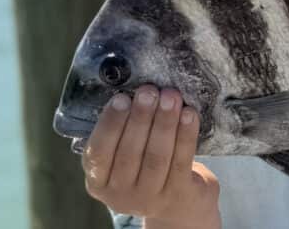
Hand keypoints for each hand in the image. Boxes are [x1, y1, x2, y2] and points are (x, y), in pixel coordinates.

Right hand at [81, 86, 220, 228]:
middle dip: (140, 117)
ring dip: (164, 122)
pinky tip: (189, 114)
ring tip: (170, 96)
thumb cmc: (144, 164)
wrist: (176, 201)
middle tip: (149, 90)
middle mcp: (120, 195)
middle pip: (130, 153)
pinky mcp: (176, 195)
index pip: (99, 152)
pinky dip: (186, 135)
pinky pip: (181, 161)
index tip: (121, 97)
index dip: (110, 124)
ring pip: (156, 156)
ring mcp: (149, 198)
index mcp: (98, 181)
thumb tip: (133, 87)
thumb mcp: (122, 154)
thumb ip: (121, 130)